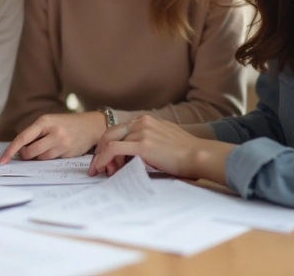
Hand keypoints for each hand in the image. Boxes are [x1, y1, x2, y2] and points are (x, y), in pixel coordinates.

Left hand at [0, 112, 105, 163]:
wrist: (91, 126)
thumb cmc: (66, 124)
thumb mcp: (49, 121)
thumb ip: (35, 133)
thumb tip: (19, 150)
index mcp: (45, 122)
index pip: (23, 138)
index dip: (11, 150)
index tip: (2, 160)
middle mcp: (54, 133)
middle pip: (30, 152)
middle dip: (26, 155)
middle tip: (28, 152)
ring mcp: (62, 144)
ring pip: (41, 158)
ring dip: (38, 156)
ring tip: (45, 147)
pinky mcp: (68, 154)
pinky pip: (51, 160)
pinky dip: (49, 158)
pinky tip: (56, 150)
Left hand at [88, 115, 233, 183]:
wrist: (199, 155)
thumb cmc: (186, 154)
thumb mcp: (165, 140)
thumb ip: (149, 142)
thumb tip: (135, 156)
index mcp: (147, 120)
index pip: (119, 130)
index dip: (108, 145)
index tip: (104, 159)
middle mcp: (142, 122)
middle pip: (110, 133)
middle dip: (99, 151)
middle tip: (95, 167)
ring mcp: (141, 132)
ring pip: (110, 142)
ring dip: (102, 159)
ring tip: (100, 173)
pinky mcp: (142, 144)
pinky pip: (114, 150)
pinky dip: (103, 159)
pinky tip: (100, 169)